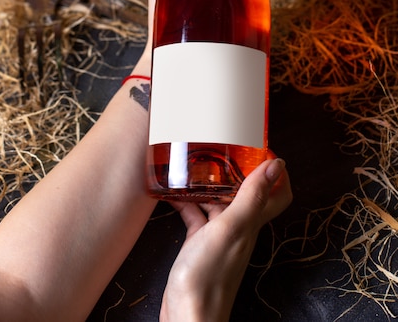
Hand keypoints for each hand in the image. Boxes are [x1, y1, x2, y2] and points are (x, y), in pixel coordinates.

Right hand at [160, 158, 291, 321]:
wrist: (187, 316)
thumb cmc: (209, 276)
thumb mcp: (230, 227)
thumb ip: (251, 197)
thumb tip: (276, 165)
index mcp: (251, 221)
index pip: (278, 192)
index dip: (276, 170)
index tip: (262, 147)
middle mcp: (239, 226)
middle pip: (246, 192)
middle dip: (237, 169)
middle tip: (222, 146)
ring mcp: (218, 235)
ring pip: (218, 201)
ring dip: (209, 182)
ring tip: (194, 162)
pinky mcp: (198, 244)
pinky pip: (195, 215)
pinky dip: (186, 201)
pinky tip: (172, 192)